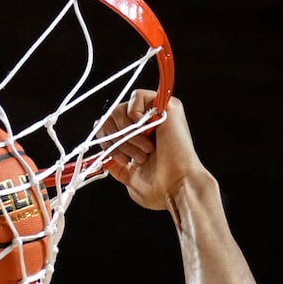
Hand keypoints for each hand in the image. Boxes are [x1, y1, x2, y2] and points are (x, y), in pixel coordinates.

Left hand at [101, 90, 204, 211]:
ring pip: (119, 108)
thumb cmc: (161, 187)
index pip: (108, 126)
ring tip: (145, 150)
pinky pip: (137, 96)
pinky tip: (147, 132)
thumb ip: (117, 167)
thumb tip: (105, 159)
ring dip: (126, 133)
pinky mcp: (167, 105)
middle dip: (115, 140)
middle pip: (110, 116)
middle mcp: (147, 124)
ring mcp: (157, 113)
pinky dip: (134, 116)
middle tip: (131, 158)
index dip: (106, 141)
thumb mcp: (130, 178)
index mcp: (139, 139)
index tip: (121, 160)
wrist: (178, 186)